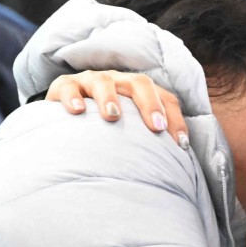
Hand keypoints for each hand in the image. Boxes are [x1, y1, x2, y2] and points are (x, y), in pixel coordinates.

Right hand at [45, 70, 188, 145]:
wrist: (65, 119)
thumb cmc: (106, 130)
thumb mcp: (132, 133)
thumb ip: (150, 143)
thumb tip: (178, 164)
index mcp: (138, 92)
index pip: (164, 98)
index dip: (175, 118)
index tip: (181, 145)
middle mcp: (118, 82)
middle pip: (139, 83)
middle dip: (150, 103)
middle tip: (157, 126)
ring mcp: (90, 81)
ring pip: (103, 82)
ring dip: (109, 97)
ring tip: (113, 116)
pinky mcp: (64, 87)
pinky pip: (68, 87)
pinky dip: (73, 97)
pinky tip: (77, 111)